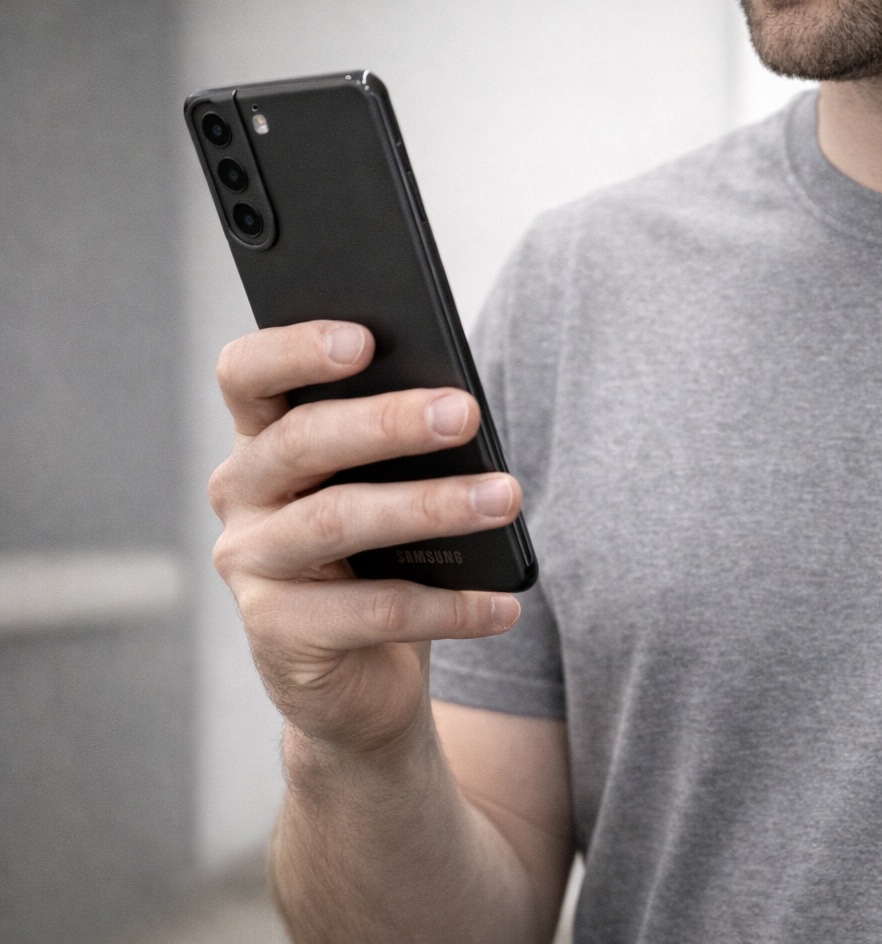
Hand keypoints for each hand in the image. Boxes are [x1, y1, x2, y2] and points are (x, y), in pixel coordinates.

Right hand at [208, 320, 521, 758]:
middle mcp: (241, 494)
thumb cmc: (384, 556)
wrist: (359, 678)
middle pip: (303, 441)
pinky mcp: (279, 634)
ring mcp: (250, 565)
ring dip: (431, 506)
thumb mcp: (387, 488)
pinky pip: (374, 611)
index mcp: (262, 439)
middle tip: (465, 411)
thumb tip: (460, 408)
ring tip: (506, 498)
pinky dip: (450, 606)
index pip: (248, 374)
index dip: (294, 349)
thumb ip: (401, 445)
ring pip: (338, 521)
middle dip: (388, 422)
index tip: (364, 338)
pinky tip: (503, 604)